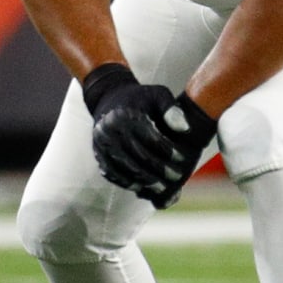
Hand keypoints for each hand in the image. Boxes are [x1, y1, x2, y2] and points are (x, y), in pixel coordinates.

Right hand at [85, 66, 216, 207]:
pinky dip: (126, 182)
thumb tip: (185, 129)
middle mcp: (111, 130)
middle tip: (176, 177)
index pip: (151, 139)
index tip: (183, 159)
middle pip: (138, 156)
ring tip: (162, 187)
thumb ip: (172, 108)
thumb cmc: (140, 98)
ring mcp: (102, 143)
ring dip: (144, 181)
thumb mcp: (157, 94)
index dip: (168, 151)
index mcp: (127, 115)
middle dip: (159, 169)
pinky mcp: (98, 153)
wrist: (109, 96)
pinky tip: (141, 188)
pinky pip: (112, 172)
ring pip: (125, 167)